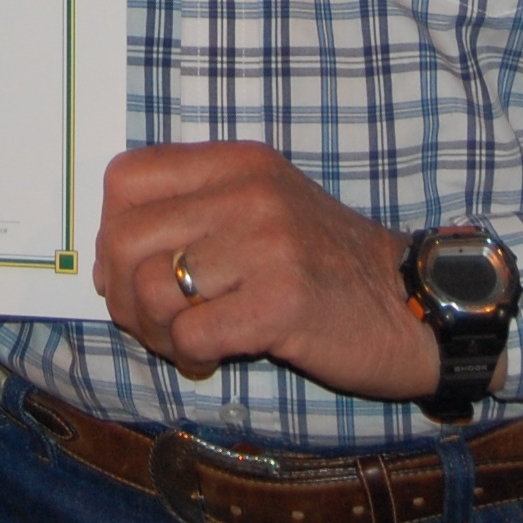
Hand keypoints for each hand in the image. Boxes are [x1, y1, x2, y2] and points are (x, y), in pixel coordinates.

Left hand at [93, 142, 437, 398]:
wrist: (412, 303)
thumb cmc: (324, 266)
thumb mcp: (262, 210)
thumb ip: (194, 213)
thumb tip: (110, 257)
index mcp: (237, 163)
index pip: (125, 178)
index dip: (110, 232)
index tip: (128, 272)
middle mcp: (248, 192)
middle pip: (126, 239)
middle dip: (124, 296)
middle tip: (155, 324)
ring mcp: (268, 243)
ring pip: (153, 289)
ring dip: (156, 333)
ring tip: (188, 343)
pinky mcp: (283, 301)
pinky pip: (192, 333)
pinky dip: (191, 356)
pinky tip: (215, 358)